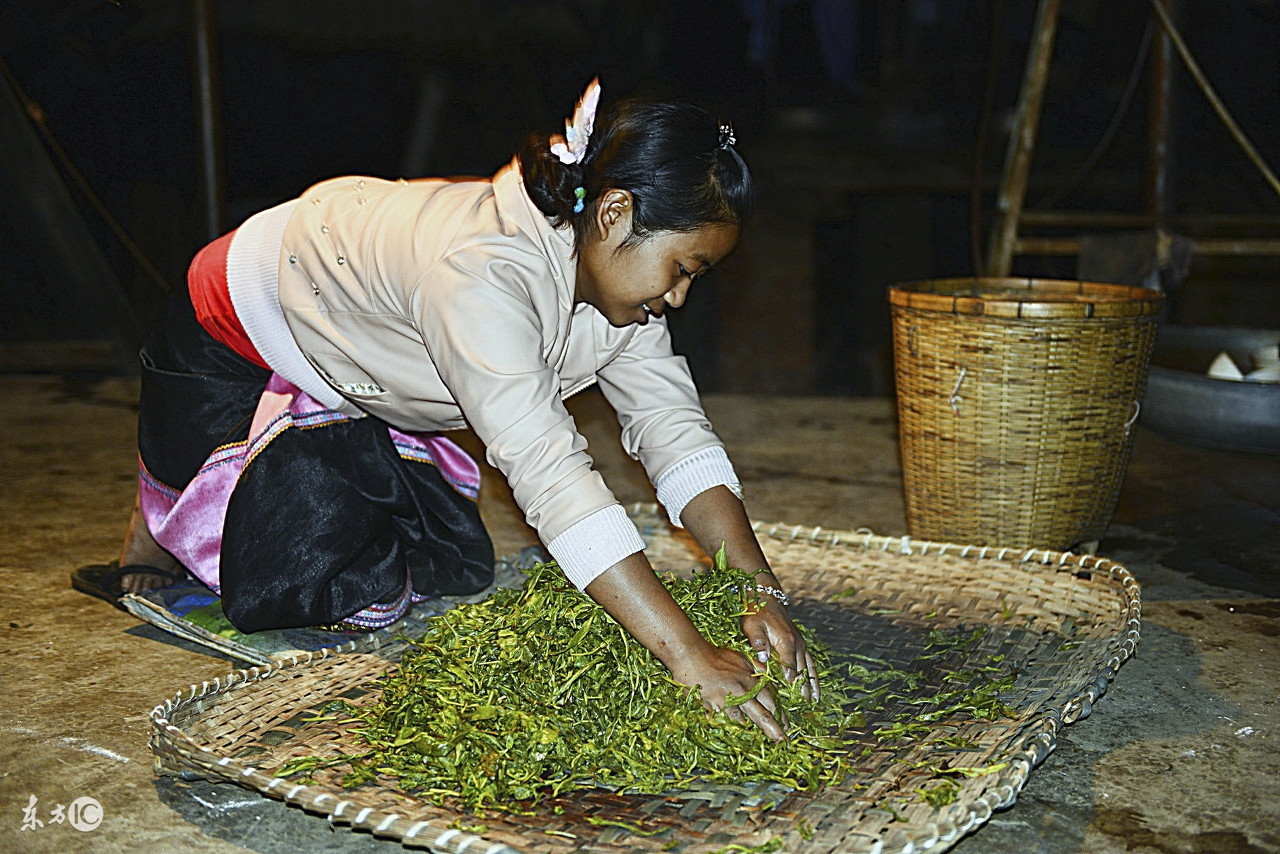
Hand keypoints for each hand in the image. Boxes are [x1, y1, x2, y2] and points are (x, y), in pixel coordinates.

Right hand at [667, 641, 785, 741]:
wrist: (692, 655)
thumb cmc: (716, 655)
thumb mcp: (743, 658)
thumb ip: (757, 669)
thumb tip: (768, 675)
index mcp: (751, 682)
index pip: (771, 702)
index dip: (781, 716)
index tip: (788, 727)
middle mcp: (742, 694)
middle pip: (762, 716)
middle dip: (775, 731)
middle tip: (784, 742)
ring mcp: (727, 702)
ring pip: (742, 722)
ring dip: (750, 731)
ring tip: (757, 742)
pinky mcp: (711, 707)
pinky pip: (720, 720)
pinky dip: (725, 724)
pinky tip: (731, 733)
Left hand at [741, 598, 819, 700]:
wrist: (766, 596)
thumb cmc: (756, 612)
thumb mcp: (752, 626)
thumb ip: (758, 643)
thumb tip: (764, 661)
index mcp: (785, 642)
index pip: (789, 667)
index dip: (790, 684)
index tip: (791, 700)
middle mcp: (797, 644)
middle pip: (801, 671)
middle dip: (803, 689)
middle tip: (805, 707)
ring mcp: (800, 643)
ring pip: (808, 667)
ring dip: (812, 684)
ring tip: (815, 701)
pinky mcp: (800, 643)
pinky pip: (809, 661)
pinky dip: (813, 675)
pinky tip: (815, 686)